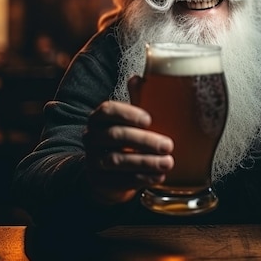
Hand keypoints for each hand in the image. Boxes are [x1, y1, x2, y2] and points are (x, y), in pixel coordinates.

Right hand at [83, 76, 173, 204]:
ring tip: (168, 162)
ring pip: (117, 160)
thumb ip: (136, 100)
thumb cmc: (123, 140)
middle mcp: (92, 138)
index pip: (107, 111)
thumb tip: (140, 77)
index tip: (149, 119)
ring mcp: (94, 161)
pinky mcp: (100, 182)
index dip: (127, 113)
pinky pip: (121, 181)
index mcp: (99, 119)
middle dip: (144, 141)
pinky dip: (142, 179)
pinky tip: (158, 177)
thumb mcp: (128, 120)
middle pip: (116, 136)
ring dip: (146, 162)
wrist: (105, 175)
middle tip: (168, 145)